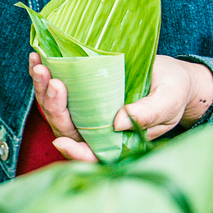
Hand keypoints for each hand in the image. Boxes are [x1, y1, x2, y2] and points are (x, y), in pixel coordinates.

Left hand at [30, 52, 212, 162]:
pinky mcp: (80, 94)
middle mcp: (96, 130)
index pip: (92, 154)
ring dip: (43, 88)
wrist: (171, 77)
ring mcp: (86, 112)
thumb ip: (148, 113)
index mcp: (118, 141)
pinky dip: (44, 75)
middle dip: (54, 106)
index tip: (62, 140)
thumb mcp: (168, 100)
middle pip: (66, 127)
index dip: (75, 152)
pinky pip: (56, 89)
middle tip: (52, 80)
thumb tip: (119, 123)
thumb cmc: (174, 92)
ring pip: (56, 109)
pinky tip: (37, 58)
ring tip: (40, 66)